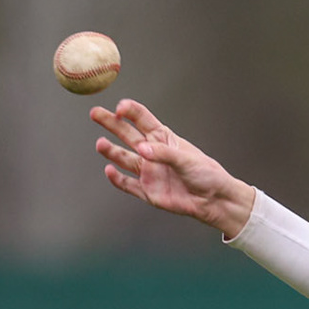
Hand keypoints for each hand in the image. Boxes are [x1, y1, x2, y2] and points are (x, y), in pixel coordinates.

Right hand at [91, 100, 255, 237]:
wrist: (213, 201)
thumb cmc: (206, 175)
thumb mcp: (187, 159)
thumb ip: (163, 154)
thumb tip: (141, 150)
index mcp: (163, 138)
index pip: (142, 119)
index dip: (130, 111)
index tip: (120, 108)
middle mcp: (152, 152)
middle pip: (126, 134)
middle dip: (111, 123)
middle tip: (95, 113)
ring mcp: (148, 171)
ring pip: (124, 158)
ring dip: (111, 151)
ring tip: (100, 144)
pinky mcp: (147, 190)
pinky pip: (127, 184)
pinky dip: (117, 178)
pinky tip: (109, 170)